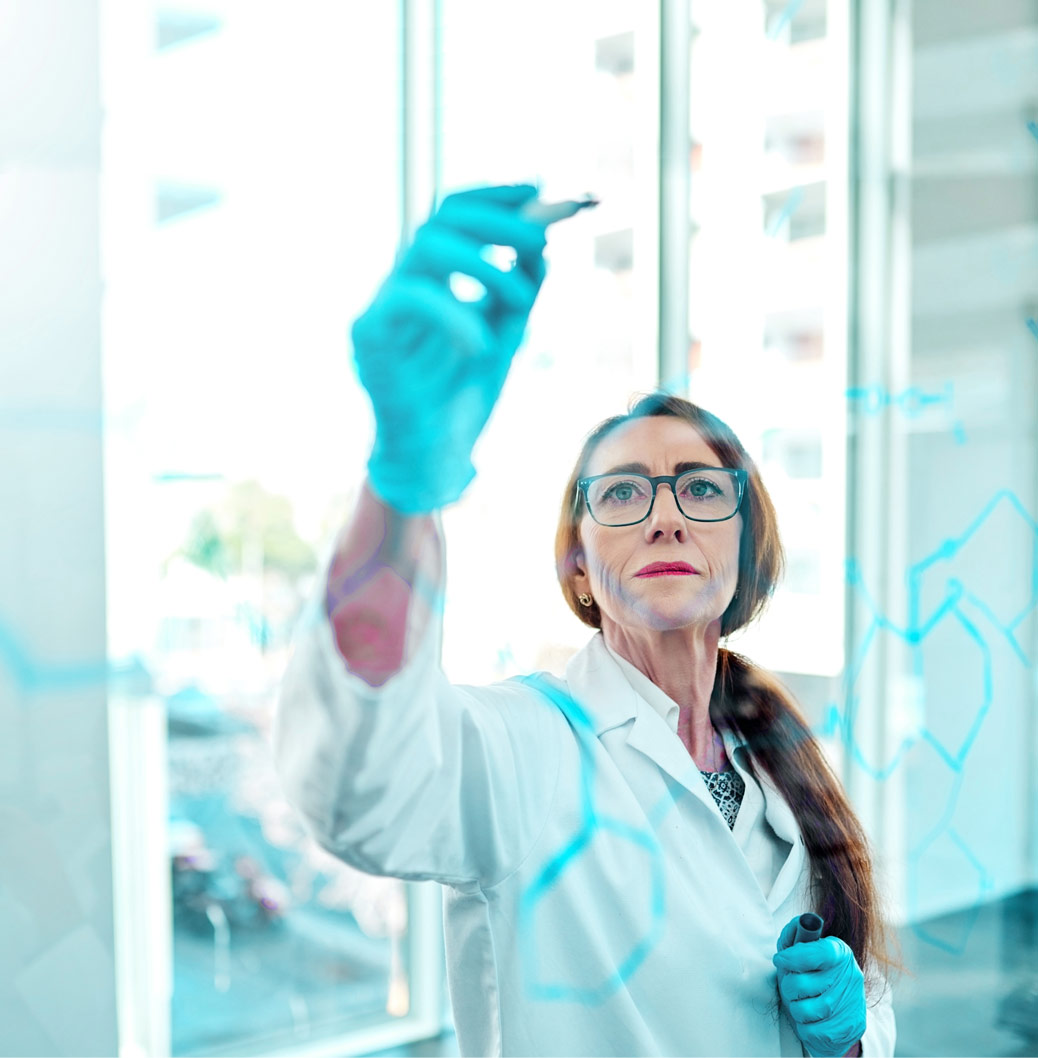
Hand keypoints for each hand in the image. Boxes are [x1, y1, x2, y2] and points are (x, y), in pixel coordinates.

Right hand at [351, 183, 549, 513]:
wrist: (435, 456)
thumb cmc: (463, 398)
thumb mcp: (506, 335)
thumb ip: (519, 291)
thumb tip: (542, 244)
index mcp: (432, 278)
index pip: (454, 214)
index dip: (494, 195)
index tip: (539, 189)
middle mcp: (402, 282)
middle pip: (439, 219)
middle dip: (497, 221)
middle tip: (540, 237)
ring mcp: (381, 304)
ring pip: (426, 248)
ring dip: (485, 265)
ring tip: (521, 298)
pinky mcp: (368, 333)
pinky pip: (412, 298)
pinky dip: (455, 314)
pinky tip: (480, 343)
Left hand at [772, 917, 866, 1056]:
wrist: (837, 1011)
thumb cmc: (812, 975)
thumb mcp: (802, 950)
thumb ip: (795, 934)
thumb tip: (798, 924)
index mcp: (840, 952)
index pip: (818, 952)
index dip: (794, 956)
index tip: (779, 959)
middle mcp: (851, 976)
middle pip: (801, 984)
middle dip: (789, 987)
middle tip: (792, 987)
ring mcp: (852, 1004)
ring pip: (804, 1010)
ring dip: (795, 1008)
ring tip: (802, 1003)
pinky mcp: (849, 1028)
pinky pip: (811, 1031)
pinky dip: (804, 1027)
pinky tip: (811, 1020)